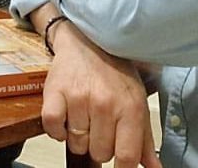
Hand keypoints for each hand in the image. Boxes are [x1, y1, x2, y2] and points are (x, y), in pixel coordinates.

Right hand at [42, 22, 161, 167]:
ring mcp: (78, 98)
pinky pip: (53, 129)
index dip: (121, 166)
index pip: (126, 156)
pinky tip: (65, 119)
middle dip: (98, 145)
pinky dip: (57, 130)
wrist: (87, 41)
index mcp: (130, 108)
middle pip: (99, 153)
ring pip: (76, 143)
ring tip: (83, 116)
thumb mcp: (137, 103)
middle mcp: (105, 104)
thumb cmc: (114, 74)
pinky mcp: (54, 92)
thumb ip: (144, 139)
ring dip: (78, 136)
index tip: (117, 163)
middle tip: (99, 126)